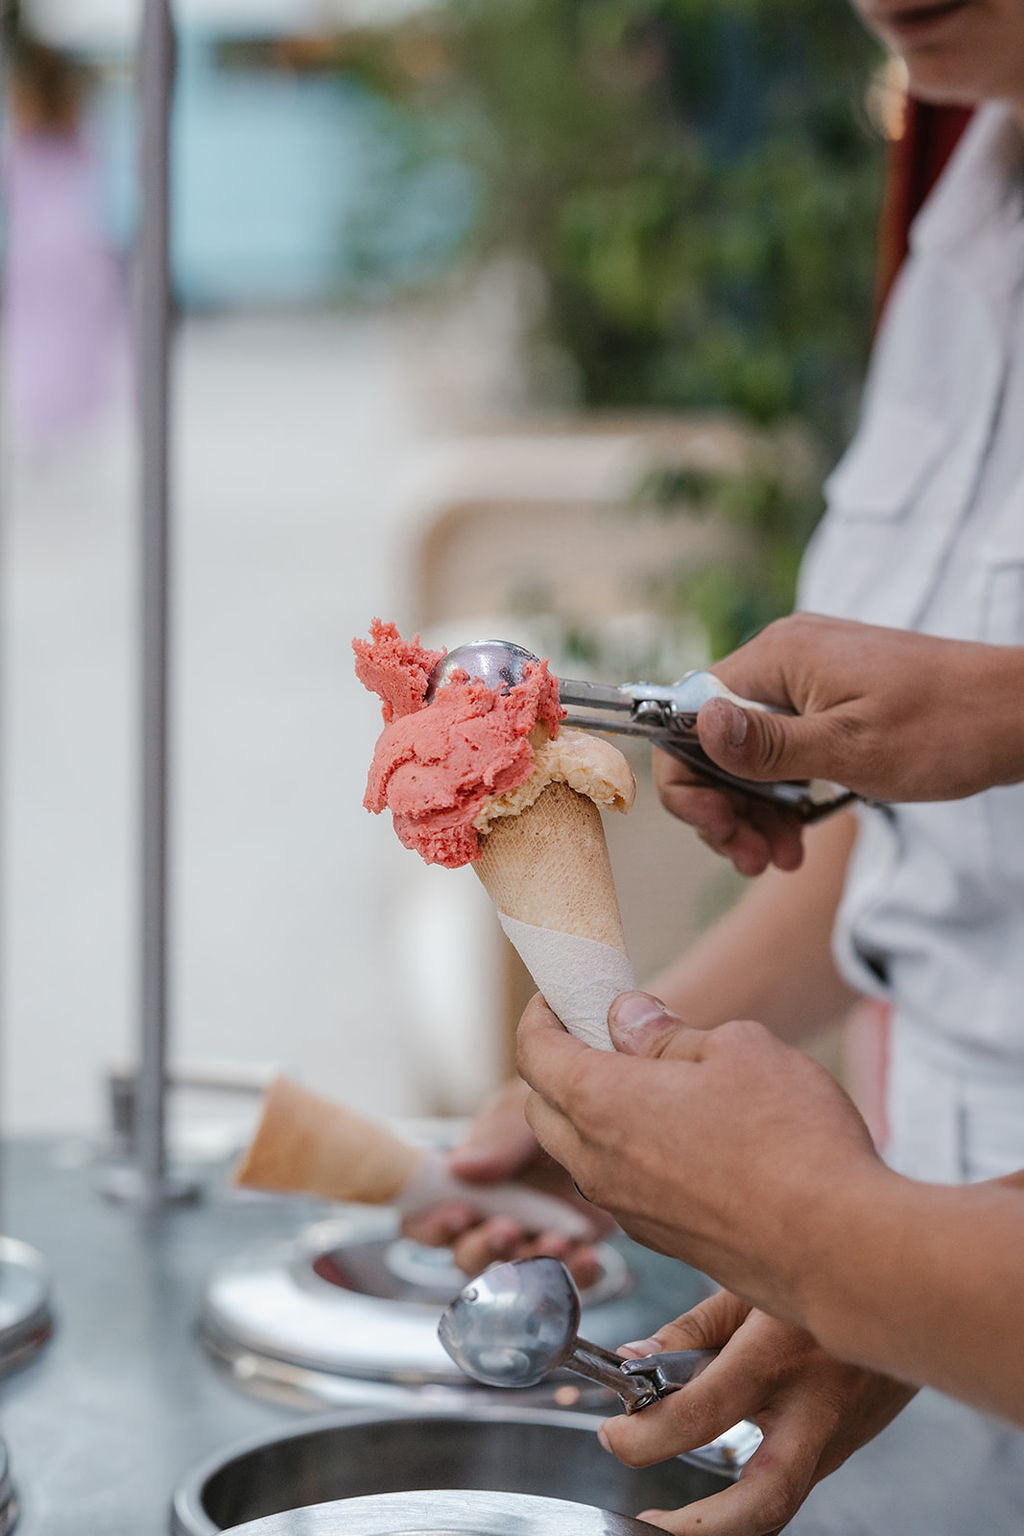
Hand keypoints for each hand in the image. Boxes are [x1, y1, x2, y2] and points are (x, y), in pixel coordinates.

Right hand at [401, 1076, 609, 1284]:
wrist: (605, 1113)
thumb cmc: (548, 1106)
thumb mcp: (522, 1109)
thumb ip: (498, 1137)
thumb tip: (460, 1166)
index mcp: (463, 1184)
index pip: (424, 1218)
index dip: (431, 1226)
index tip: (459, 1213)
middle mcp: (489, 1217)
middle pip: (466, 1255)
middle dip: (482, 1248)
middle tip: (507, 1229)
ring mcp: (530, 1237)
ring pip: (513, 1275)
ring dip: (529, 1262)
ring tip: (556, 1241)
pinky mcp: (571, 1249)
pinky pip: (567, 1278)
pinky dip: (575, 1273)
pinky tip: (588, 1256)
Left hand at [517, 990, 887, 1322]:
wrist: (838, 1249)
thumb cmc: (791, 1138)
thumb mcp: (737, 1049)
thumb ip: (669, 1035)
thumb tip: (629, 1019)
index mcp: (600, 1103)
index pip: (533, 1053)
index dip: (539, 1017)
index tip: (559, 999)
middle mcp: (598, 1163)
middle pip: (544, 1107)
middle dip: (557, 1066)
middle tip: (601, 1037)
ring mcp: (627, 1210)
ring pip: (578, 1154)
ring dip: (591, 1116)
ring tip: (647, 1085)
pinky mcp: (662, 1241)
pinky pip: (618, 1188)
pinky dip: (625, 1156)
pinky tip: (679, 1137)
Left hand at [600, 1290, 915, 1535]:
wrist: (911, 1286)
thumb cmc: (818, 1273)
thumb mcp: (748, 1286)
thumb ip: (690, 1330)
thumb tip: (633, 1360)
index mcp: (779, 1349)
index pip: (705, 1412)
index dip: (648, 1434)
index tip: (616, 1435)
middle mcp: (815, 1402)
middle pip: (766, 1497)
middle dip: (702, 1528)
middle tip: (650, 1524)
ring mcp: (839, 1433)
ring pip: (785, 1500)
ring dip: (725, 1524)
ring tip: (671, 1522)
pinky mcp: (847, 1447)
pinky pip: (796, 1477)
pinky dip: (754, 1489)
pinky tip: (721, 1483)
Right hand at [660, 613, 1023, 873]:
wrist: (1019, 714)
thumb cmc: (945, 728)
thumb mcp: (851, 749)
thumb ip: (768, 743)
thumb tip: (696, 724)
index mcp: (778, 659)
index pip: (688, 714)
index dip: (689, 779)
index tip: (719, 828)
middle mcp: (783, 659)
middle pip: (713, 739)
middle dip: (724, 806)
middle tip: (753, 859)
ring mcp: (807, 679)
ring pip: (745, 752)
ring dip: (752, 811)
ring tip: (778, 859)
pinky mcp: (829, 700)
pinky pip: (781, 749)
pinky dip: (781, 795)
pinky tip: (795, 838)